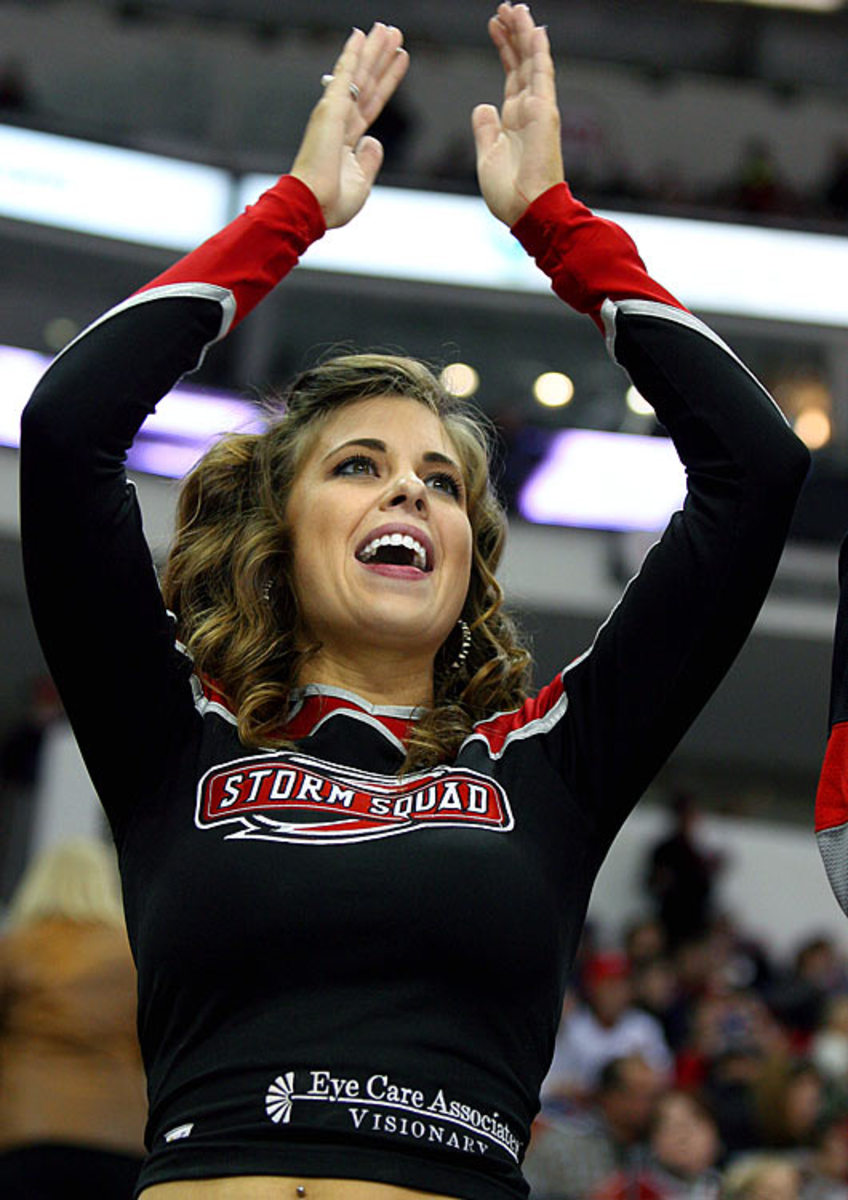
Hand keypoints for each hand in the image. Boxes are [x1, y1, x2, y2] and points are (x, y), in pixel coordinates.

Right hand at [291, 23, 408, 228]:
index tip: (400, 59)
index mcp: (347, 140)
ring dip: (373, 50)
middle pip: (368, 82)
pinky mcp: (329, 109)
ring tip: (388, 28)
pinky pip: (344, 76)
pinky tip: (361, 36)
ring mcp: (334, 113)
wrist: (312, 206)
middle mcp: (340, 122)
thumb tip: (374, 141)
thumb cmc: (331, 203)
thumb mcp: (361, 183)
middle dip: (381, 58)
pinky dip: (352, 55)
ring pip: (359, 74)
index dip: (388, 81)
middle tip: (394, 33)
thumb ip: (369, 160)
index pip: (373, 102)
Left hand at [472, 3, 563, 226]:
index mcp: (515, 120)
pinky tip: (534, 28)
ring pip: (532, 62)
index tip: (493, 26)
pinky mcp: (545, 112)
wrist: (527, 211)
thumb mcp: (487, 156)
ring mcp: (539, 109)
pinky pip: (542, 75)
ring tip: (514, 7)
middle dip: (512, 34)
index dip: (503, 49)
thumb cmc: (509, 194)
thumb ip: (485, 130)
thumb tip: (483, 106)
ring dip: (523, 34)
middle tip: (503, 7)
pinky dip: (538, 51)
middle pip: (521, 62)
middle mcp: (529, 110)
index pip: (511, 75)